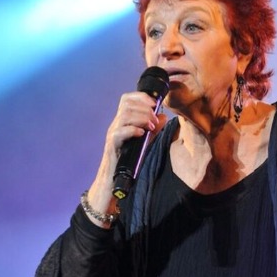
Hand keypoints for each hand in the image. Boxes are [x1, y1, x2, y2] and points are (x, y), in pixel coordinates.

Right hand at [85, 90, 165, 226]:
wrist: (114, 180)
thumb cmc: (129, 160)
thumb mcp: (145, 141)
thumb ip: (154, 129)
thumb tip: (164, 117)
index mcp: (123, 121)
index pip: (127, 99)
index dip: (140, 96)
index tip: (154, 103)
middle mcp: (116, 125)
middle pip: (126, 104)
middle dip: (144, 108)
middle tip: (155, 120)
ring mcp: (113, 134)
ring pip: (123, 115)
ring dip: (141, 118)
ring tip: (151, 127)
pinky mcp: (112, 146)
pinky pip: (119, 133)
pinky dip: (132, 130)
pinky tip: (142, 134)